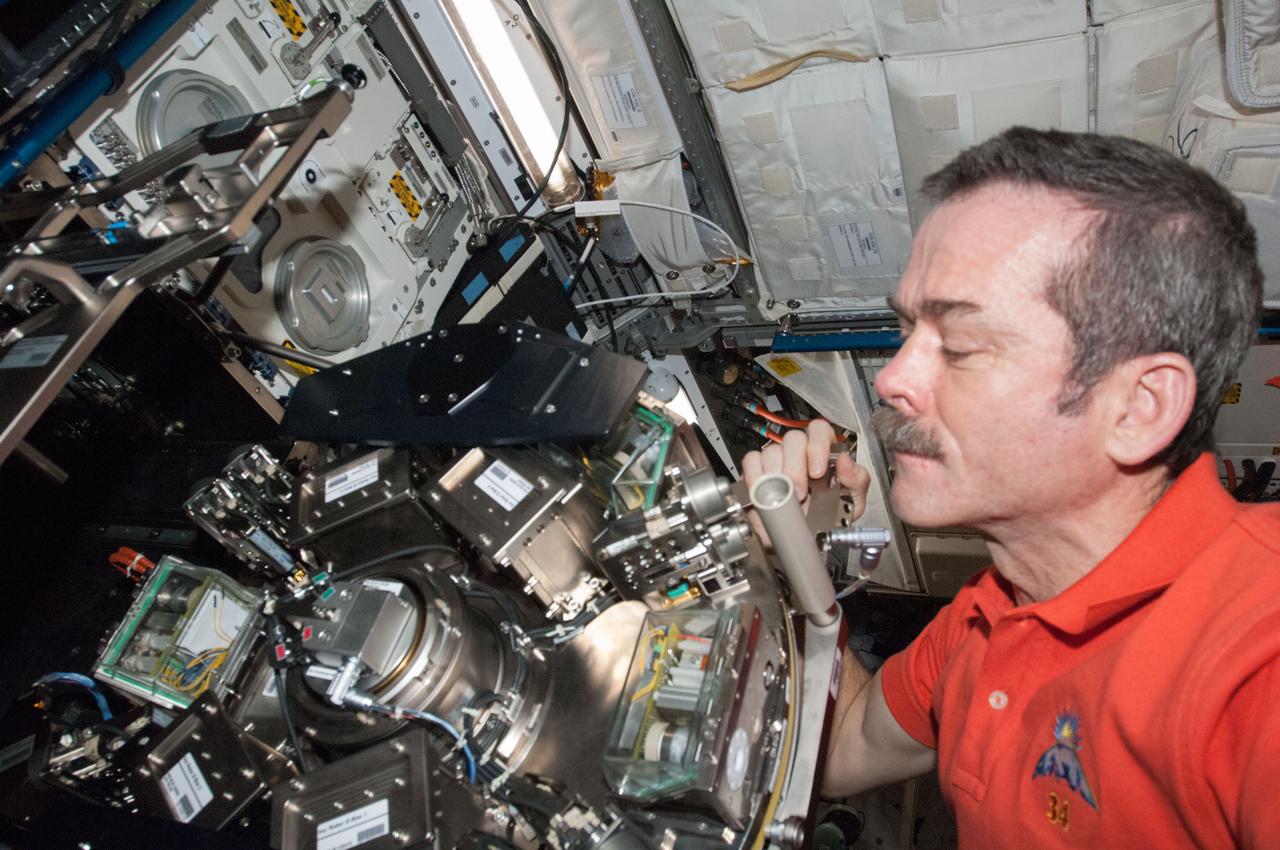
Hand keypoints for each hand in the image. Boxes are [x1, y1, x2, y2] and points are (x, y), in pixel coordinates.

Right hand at [741, 419, 870, 546]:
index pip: (819, 430)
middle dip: (796, 466)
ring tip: (785, 497)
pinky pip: (751, 461)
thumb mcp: (852, 501)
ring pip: (772, 451)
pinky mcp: (757, 471)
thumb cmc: (828, 518)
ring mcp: (777, 460)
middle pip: (793, 439)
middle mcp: (799, 453)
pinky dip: (756, 477)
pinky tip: (765, 492)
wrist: (805, 540)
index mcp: (824, 453)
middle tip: (800, 491)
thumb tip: (846, 461)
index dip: (818, 445)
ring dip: (777, 475)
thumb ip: (857, 480)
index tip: (818, 471)